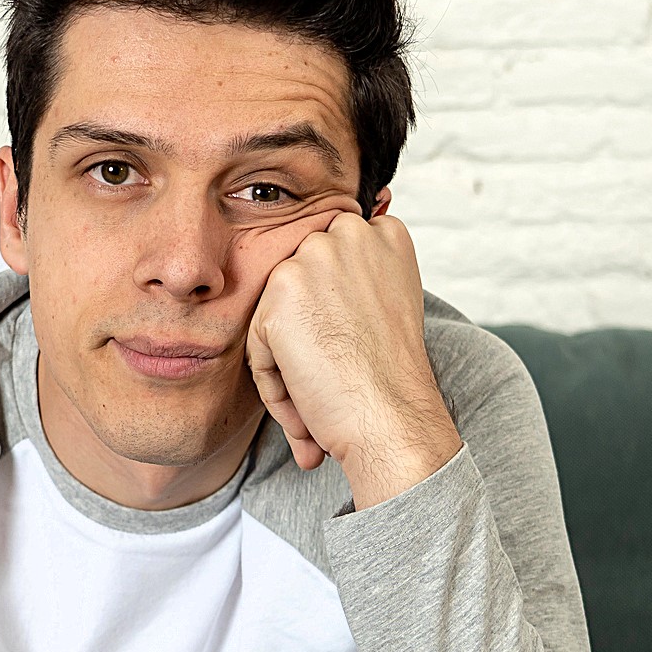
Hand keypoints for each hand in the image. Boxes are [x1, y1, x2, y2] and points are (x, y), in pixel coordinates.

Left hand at [245, 209, 463, 508]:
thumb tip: (316, 287)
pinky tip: (307, 407)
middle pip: (299, 284)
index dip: (331, 310)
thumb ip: (354, 281)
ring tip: (320, 401)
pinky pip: (259, 342)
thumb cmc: (393, 379)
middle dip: (307, 334)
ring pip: (276, 314)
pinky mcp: (281, 291)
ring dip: (288, 363)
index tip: (346, 348)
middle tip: (331, 379)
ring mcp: (314, 258)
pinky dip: (275, 383)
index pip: (330, 260)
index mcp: (384, 234)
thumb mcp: (388, 305)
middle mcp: (350, 233)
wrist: (393, 418)